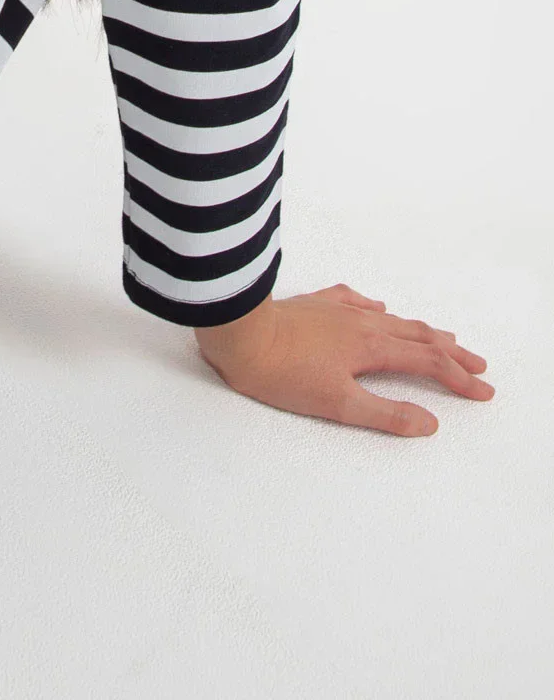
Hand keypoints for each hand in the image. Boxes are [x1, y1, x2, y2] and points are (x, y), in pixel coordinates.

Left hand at [193, 282, 495, 435]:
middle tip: (478, 364)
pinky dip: (375, 307)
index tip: (484, 390)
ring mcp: (336, 310)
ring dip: (421, 330)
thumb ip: (385, 414)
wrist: (237, 332)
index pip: (427, 362)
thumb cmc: (281, 372)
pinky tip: (376, 306)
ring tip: (442, 335)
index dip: (459, 378)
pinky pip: (353, 300)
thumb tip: (428, 422)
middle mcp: (360, 323)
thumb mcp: (338, 404)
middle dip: (451, 352)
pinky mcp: (312, 304)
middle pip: (417, 335)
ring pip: (390, 318)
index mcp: (371, 347)